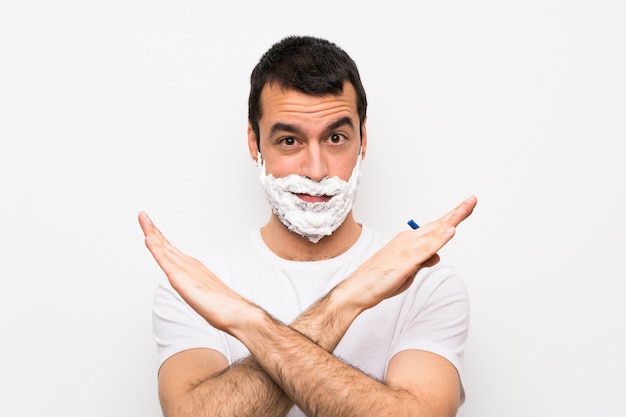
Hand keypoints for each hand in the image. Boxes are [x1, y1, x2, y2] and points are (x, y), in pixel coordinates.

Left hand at [138, 212, 253, 332]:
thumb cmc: (223, 307)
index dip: (159, 239)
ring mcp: (185, 270)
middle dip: (152, 229)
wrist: (234, 312)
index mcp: (191, 269)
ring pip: (163, 247)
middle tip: (143, 215)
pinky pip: (165, 260)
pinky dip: (155, 248)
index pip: (171, 251)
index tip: (150, 228)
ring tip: (143, 218)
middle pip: (165, 245)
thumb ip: (197, 290)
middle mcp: (188, 265)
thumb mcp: (204, 296)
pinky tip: (148, 238)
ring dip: (151, 232)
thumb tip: (194, 290)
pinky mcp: (181, 278)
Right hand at [340, 195, 476, 310]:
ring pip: (435, 233)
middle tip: (472, 200)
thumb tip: (436, 256)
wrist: (359, 289)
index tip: (465, 207)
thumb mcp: (408, 271)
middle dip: (457, 212)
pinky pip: (427, 249)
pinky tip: (451, 230)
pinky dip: (440, 239)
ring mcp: (407, 249)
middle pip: (438, 225)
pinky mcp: (407, 261)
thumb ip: (423, 261)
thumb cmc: (380, 280)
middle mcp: (408, 240)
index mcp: (408, 241)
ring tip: (466, 208)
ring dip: (452, 220)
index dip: (452, 216)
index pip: (435, 227)